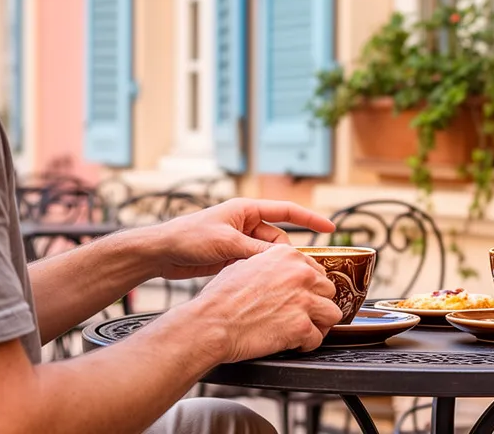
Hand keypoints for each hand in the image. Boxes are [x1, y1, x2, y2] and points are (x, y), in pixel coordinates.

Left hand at [147, 198, 335, 279]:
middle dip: (284, 255)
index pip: (288, 211)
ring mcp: (239, 241)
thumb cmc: (189, 238)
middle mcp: (246, 223)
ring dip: (269, 267)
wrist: (161, 253)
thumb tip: (285, 260)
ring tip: (268, 280)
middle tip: (290, 273)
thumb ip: (258, 251)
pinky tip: (257, 284)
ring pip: (268, 255)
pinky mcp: (232, 257)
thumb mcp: (228, 243)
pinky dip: (259, 273)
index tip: (331, 228)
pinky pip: (255, 265)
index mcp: (247, 209)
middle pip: (279, 239)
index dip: (311, 220)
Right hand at [190, 245, 343, 360]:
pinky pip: (318, 338)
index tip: (303, 298)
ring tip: (303, 331)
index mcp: (288, 256)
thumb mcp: (245, 265)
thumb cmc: (221, 298)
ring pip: (332, 314)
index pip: (318, 271)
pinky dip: (307, 344)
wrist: (212, 323)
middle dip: (317, 305)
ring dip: (319, 324)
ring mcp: (304, 300)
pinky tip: (293, 344)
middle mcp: (301, 274)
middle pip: (329, 292)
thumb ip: (270, 265)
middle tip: (301, 316)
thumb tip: (279, 271)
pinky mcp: (302, 326)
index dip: (311, 288)